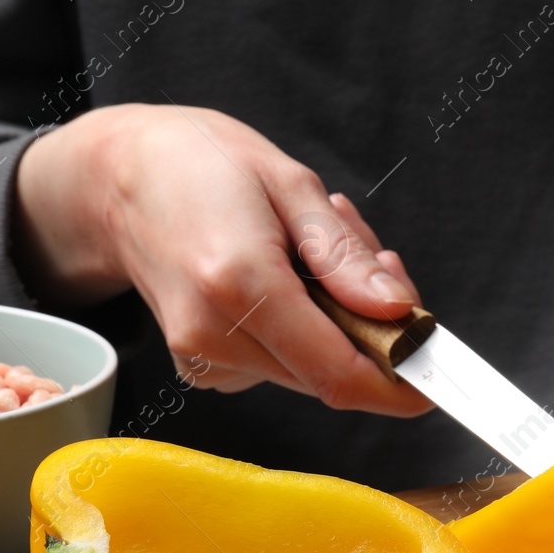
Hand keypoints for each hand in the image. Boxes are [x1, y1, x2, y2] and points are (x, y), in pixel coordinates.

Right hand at [12, 103, 430, 414]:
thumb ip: (345, 256)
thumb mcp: (291, 185)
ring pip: (309, 371)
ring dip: (336, 323)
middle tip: (370, 258)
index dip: (397, 386)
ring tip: (310, 251)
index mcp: (241, 283)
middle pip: (331, 374)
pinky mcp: (199, 365)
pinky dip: (303, 330)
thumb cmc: (203, 166)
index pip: (338, 371)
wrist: (118, 179)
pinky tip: (284, 278)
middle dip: (371, 331)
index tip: (435, 381)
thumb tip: (397, 312)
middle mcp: (214, 333)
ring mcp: (200, 356)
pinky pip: (280, 366)